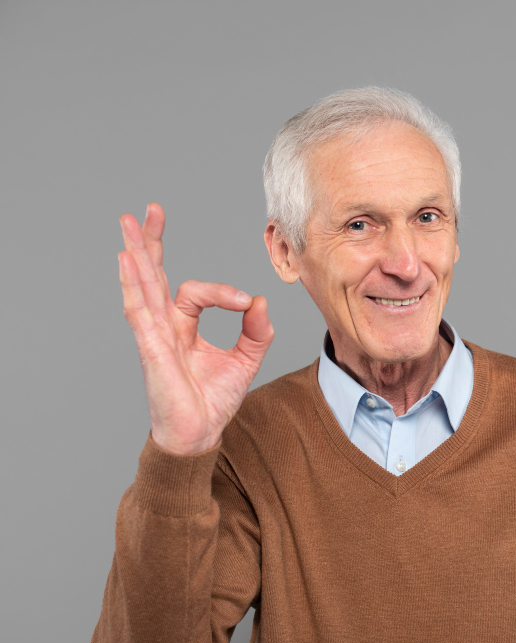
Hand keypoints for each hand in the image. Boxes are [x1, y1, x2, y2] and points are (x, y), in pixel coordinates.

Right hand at [118, 203, 273, 454]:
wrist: (200, 433)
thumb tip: (260, 300)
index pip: (195, 291)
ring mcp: (154, 334)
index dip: (223, 291)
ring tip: (129, 222)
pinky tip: (128, 260)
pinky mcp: (151, 348)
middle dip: (151, 241)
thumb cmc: (214, 399)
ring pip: (142, 285)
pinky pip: (140, 311)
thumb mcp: (245, 359)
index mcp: (183, 325)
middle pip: (153, 274)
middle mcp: (164, 325)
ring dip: (136, 252)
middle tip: (149, 209)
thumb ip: (256, 330)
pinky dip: (134, 284)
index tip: (246, 302)